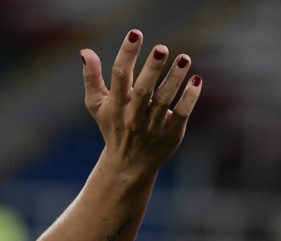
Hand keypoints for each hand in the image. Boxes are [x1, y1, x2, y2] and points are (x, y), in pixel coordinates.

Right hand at [80, 30, 201, 175]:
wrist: (128, 165)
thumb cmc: (113, 127)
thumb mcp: (97, 105)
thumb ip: (91, 78)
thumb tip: (85, 51)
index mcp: (115, 106)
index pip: (120, 77)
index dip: (127, 54)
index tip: (135, 34)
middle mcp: (134, 116)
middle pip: (144, 91)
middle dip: (152, 69)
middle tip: (162, 48)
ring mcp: (153, 126)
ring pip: (165, 101)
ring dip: (175, 79)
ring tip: (184, 58)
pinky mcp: (171, 134)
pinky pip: (181, 114)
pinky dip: (189, 98)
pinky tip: (196, 80)